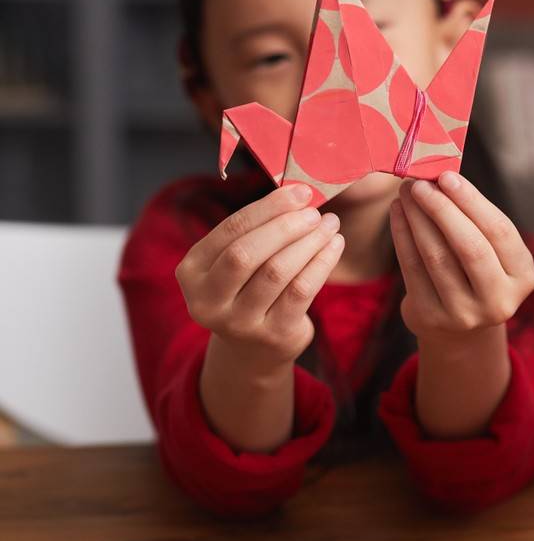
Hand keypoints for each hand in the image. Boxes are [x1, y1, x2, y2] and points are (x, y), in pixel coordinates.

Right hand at [176, 183, 343, 372]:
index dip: (268, 208)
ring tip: (329, 225)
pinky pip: (301, 291)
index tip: (299, 192)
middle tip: (315, 212)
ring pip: (277, 271)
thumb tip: (297, 194)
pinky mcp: (272, 335)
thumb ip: (255, 232)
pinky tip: (335, 245)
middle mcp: (208, 301)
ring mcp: (238, 323)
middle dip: (286, 226)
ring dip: (309, 242)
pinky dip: (321, 262)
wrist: (254, 349)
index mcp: (191, 272)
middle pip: (247, 253)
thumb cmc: (248, 289)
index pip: (230, 230)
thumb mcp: (235, 263)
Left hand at [389, 171, 533, 338]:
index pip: (499, 231)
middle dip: (442, 209)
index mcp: (523, 277)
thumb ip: (476, 220)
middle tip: (421, 183)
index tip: (447, 176)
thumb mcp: (492, 252)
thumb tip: (443, 178)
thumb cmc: (476, 273)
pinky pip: (413, 269)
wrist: (457, 328)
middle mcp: (499, 300)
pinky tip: (398, 214)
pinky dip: (402, 236)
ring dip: (418, 218)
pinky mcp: (431, 318)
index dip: (472, 201)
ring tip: (407, 193)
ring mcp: (465, 314)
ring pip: (437, 256)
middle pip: (470, 246)